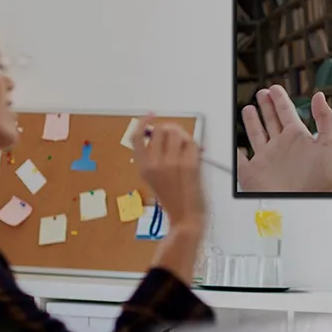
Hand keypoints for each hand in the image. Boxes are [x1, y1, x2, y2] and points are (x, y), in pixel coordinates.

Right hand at [132, 118, 206, 235]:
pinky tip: (195, 154)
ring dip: (183, 136)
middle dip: (170, 129)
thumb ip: (152, 157)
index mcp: (143, 167)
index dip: (143, 122)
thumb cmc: (172, 198)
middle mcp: (155, 163)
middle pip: (160, 130)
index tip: (151, 115)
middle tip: (177, 136)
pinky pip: (192, 143)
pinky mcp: (190, 165)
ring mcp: (173, 163)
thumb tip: (160, 133)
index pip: (137, 136)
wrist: (185, 216)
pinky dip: (195, 145)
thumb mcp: (152, 178)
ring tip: (186, 147)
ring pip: (177, 133)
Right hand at [236, 87, 331, 191]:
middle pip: (272, 120)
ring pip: (257, 134)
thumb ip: (325, 119)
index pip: (288, 113)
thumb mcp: (330, 144)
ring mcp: (267, 158)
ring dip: (253, 121)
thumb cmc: (319, 181)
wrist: (302, 204)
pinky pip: (241, 159)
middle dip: (267, 105)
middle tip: (262, 92)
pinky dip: (236, 152)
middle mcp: (282, 147)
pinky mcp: (253, 172)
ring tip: (250, 108)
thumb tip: (320, 97)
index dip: (281, 99)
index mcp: (298, 138)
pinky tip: (234, 143)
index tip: (275, 88)